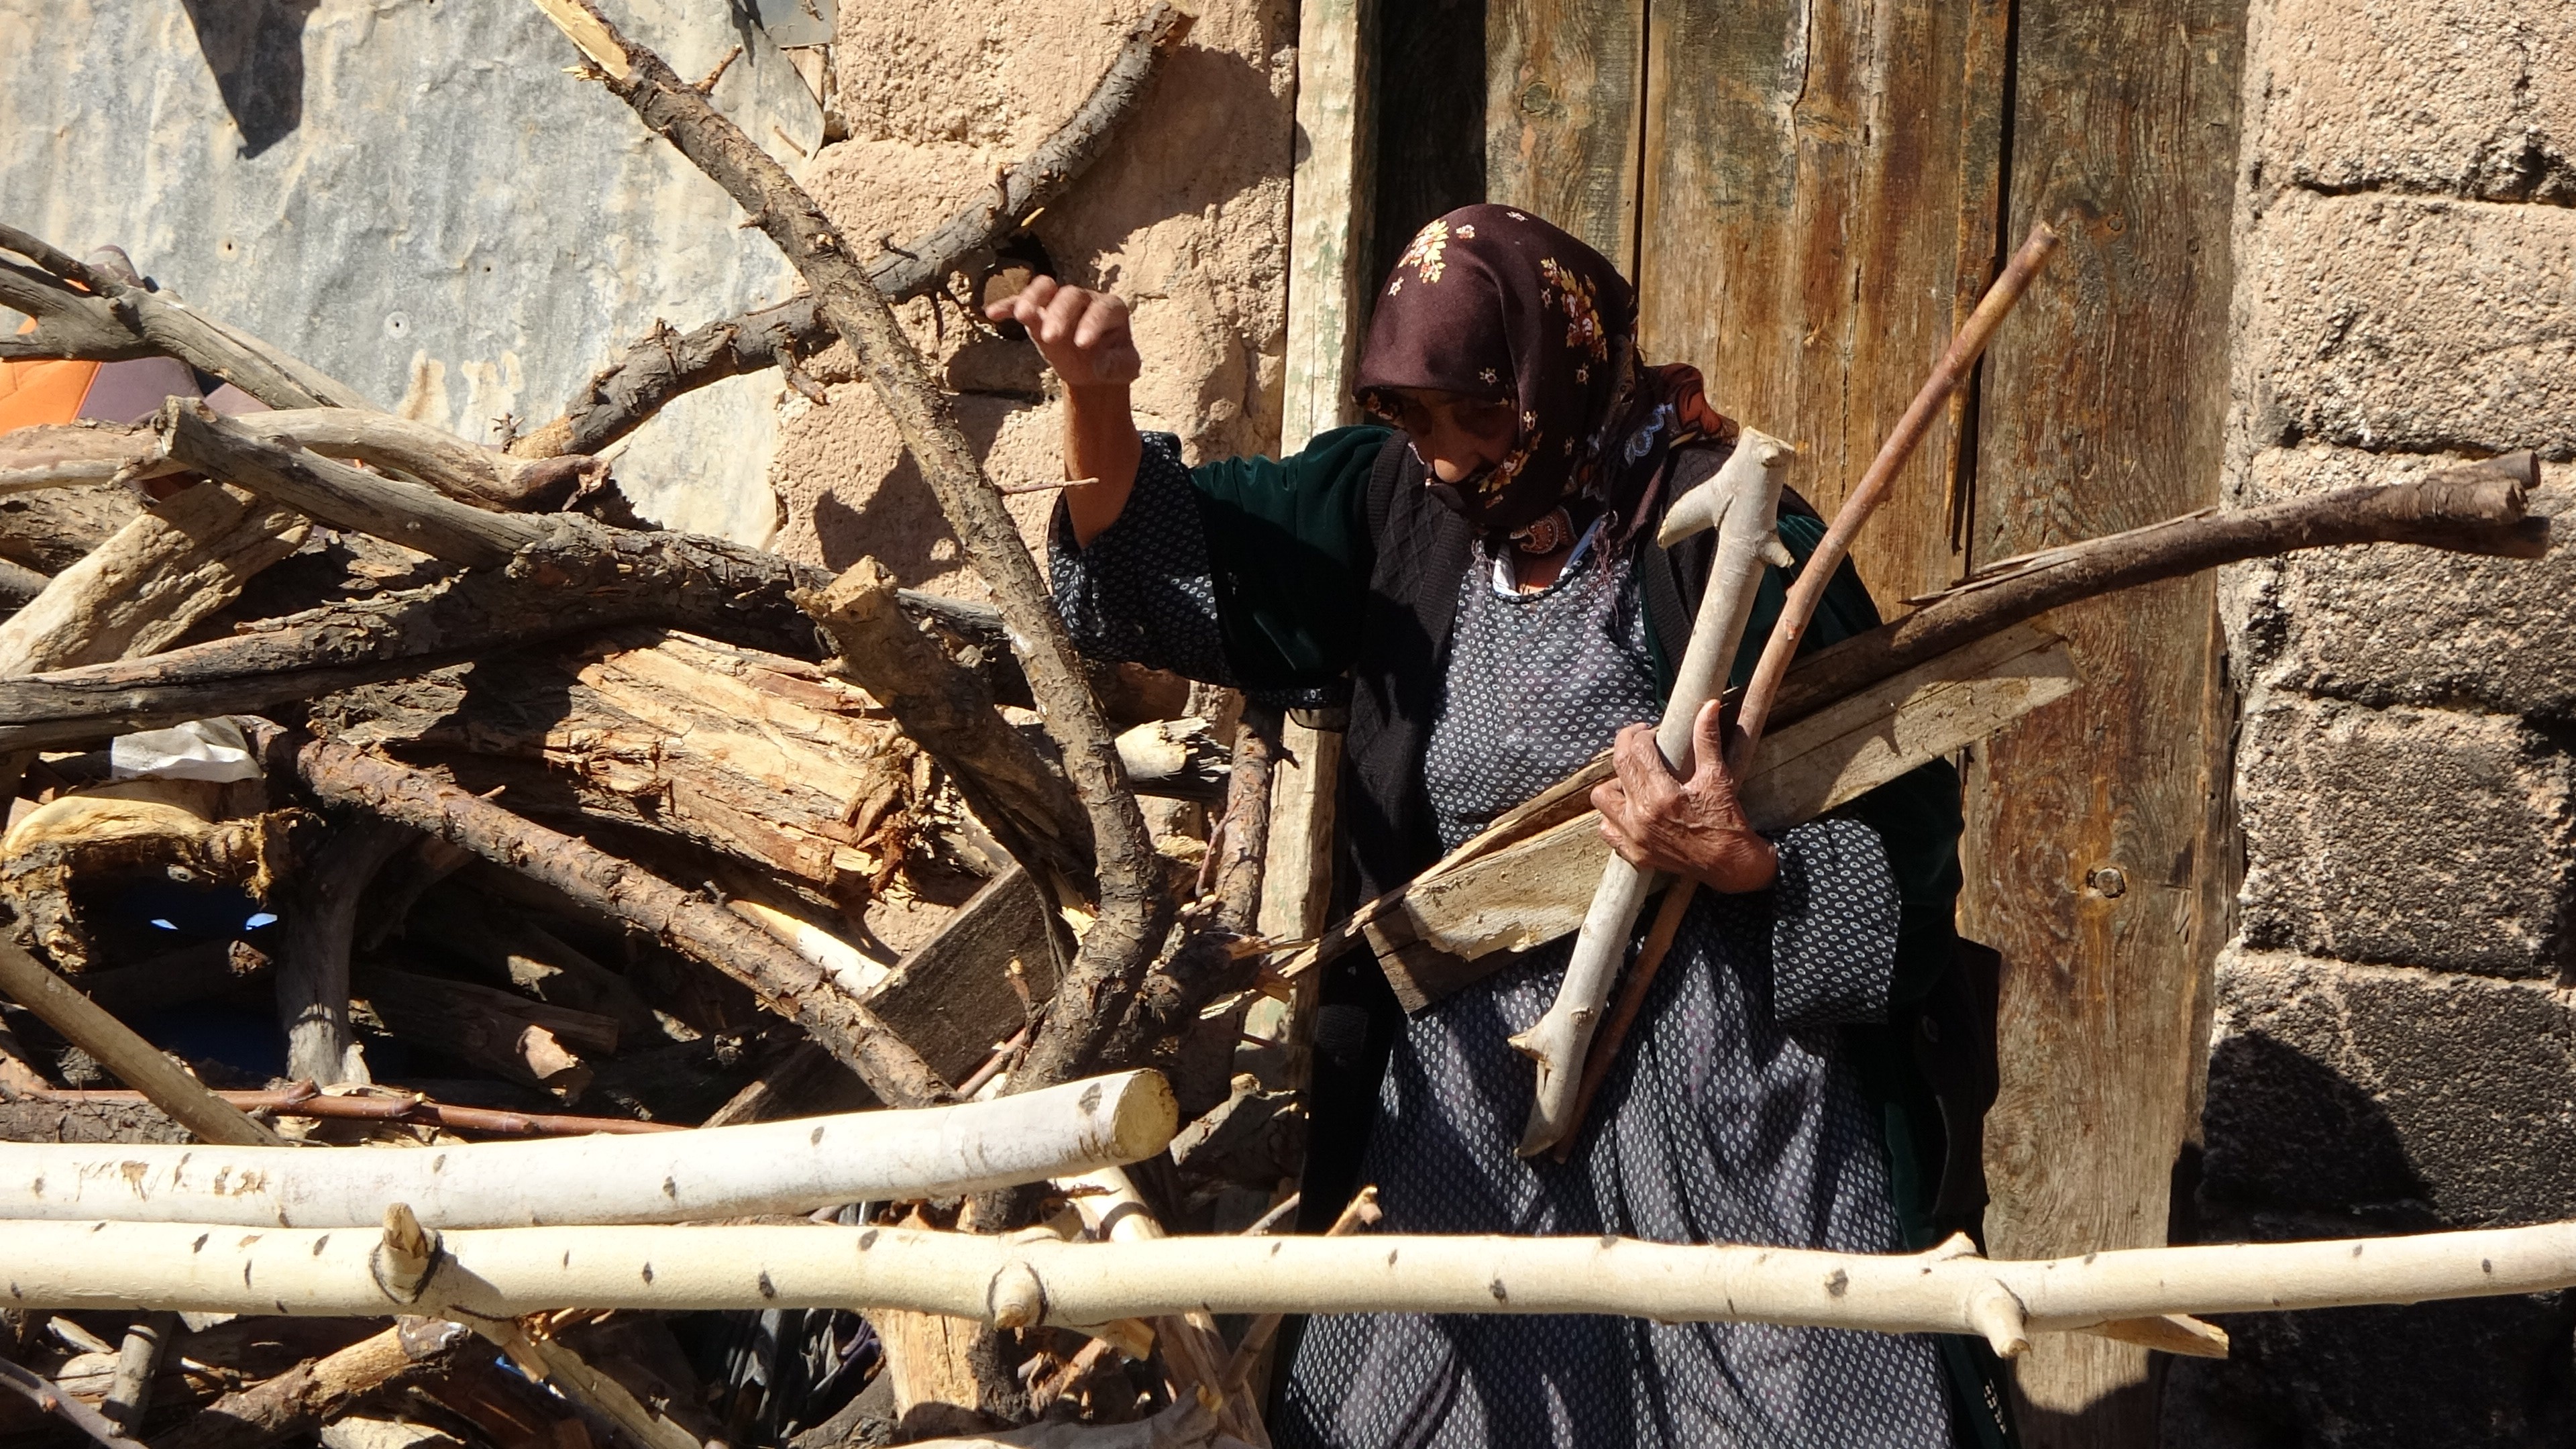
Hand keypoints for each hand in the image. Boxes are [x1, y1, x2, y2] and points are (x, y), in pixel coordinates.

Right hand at [985, 276, 1140, 390]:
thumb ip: (1121, 365)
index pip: (1102, 309)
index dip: (1092, 323)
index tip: (1082, 345)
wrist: (1093, 367)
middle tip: (1051, 338)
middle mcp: (1085, 299)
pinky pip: (1021, 302)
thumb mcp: (1125, 368)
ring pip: (1045, 287)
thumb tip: (1101, 362)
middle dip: (1059, 314)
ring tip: (1022, 316)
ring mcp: (1060, 302)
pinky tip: (993, 314)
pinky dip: (1007, 305)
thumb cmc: (1113, 363)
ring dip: (1032, 298)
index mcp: (1111, 308)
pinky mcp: (1039, 310)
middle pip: (1070, 295)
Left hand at [1591, 699, 1779, 893]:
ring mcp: (1634, 837)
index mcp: (1663, 795)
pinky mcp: (1634, 854)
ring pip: (1603, 798)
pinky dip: (1613, 816)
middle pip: (1618, 766)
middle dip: (1626, 746)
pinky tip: (1631, 808)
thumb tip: (1708, 707)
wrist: (1731, 865)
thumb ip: (1707, 740)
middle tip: (1639, 742)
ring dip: (1615, 782)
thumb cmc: (1726, 822)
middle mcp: (1642, 816)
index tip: (1652, 732)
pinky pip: (1607, 829)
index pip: (1637, 750)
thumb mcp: (1718, 777)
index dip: (1642, 734)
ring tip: (1634, 778)